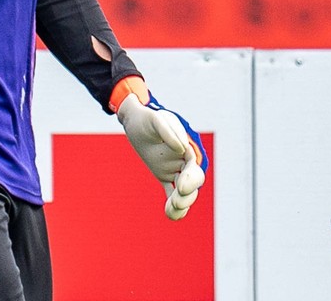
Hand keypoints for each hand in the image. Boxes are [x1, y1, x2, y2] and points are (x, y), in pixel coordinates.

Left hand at [112, 77, 208, 219]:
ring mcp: (174, 168)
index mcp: (188, 148)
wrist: (135, 121)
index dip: (192, 180)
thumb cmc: (148, 118)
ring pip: (182, 191)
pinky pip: (170, 191)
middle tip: (177, 202)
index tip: (181, 186)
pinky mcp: (163, 174)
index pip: (195, 168)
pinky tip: (169, 213)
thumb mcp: (157, 119)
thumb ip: (171, 131)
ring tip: (171, 212)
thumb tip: (182, 149)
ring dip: (180, 203)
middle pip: (192, 183)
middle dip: (188, 195)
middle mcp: (183, 160)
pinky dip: (171, 204)